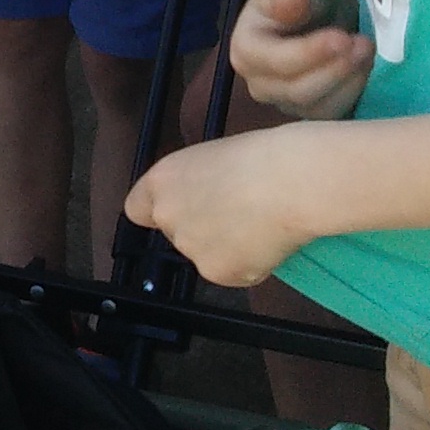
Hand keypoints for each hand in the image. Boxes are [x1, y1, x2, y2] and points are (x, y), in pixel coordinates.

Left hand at [123, 127, 348, 292]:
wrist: (292, 183)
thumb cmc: (262, 156)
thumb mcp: (212, 159)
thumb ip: (195, 183)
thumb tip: (205, 199)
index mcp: (162, 181)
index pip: (137, 209)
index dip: (161, 211)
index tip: (183, 209)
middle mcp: (167, 217)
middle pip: (175, 233)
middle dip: (200, 229)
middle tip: (236, 214)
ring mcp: (191, 248)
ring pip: (205, 255)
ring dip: (226, 247)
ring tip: (259, 225)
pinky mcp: (218, 273)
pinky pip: (232, 273)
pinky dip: (250, 264)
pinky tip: (268, 241)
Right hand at [228, 0, 374, 120]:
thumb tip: (287, 3)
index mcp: (246, 46)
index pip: (274, 63)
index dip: (308, 54)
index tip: (342, 37)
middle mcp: (261, 79)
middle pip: (295, 91)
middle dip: (333, 69)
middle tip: (365, 43)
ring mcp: (289, 97)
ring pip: (317, 108)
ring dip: (348, 82)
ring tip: (369, 50)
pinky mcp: (317, 107)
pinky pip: (335, 115)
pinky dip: (355, 94)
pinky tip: (369, 67)